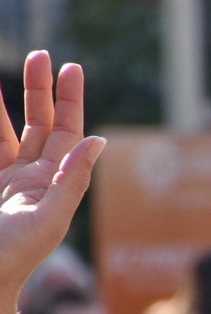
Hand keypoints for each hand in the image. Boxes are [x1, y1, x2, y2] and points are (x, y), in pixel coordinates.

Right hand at [0, 52, 103, 294]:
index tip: (71, 68)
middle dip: (39, 90)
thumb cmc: (13, 258)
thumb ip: (72, 181)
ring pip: (8, 130)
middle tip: (42, 55)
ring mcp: (5, 180)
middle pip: (39, 124)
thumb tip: (98, 141)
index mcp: (53, 185)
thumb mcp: (48, 220)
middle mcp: (32, 178)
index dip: (70, 101)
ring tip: (9, 68)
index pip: (67, 134)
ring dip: (8, 102)